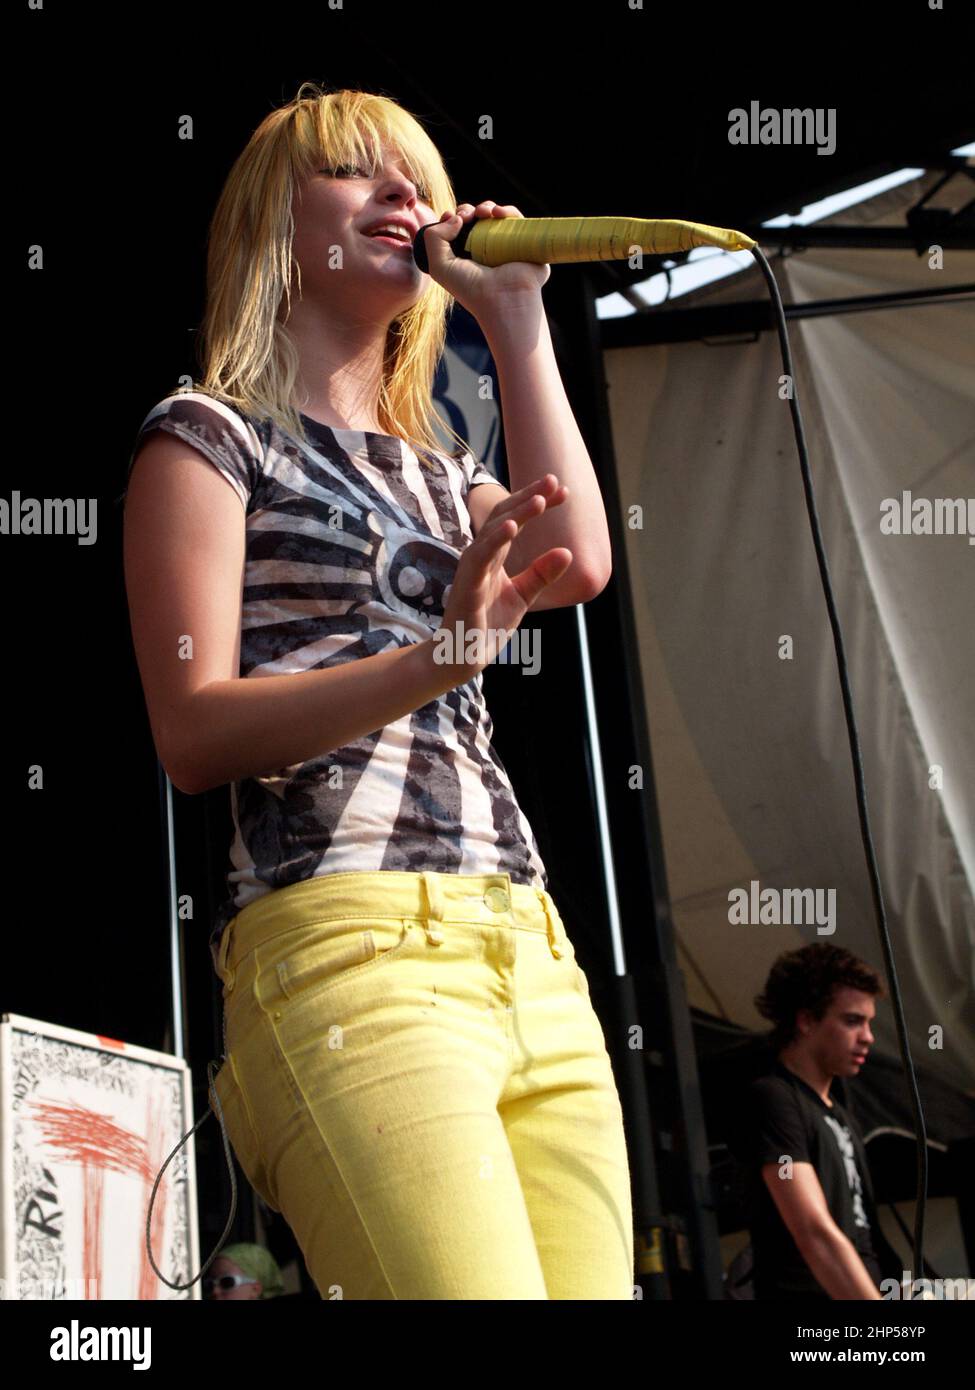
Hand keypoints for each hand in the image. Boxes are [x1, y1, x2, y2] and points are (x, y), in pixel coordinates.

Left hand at [420, 202, 550, 321]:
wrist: (503, 299)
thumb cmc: (471, 289)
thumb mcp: (440, 266)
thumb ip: (433, 237)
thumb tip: (456, 217)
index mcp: (465, 256)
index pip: (457, 229)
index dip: (452, 218)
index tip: (449, 217)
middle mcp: (485, 250)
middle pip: (475, 219)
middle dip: (467, 210)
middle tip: (466, 216)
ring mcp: (505, 245)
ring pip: (495, 216)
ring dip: (485, 207)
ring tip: (483, 213)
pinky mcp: (524, 242)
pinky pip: (516, 219)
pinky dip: (507, 210)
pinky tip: (498, 213)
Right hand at [434, 475, 570, 678]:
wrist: (464, 655)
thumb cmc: (488, 624)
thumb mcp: (523, 595)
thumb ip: (542, 573)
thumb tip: (568, 551)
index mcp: (494, 555)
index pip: (516, 520)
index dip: (538, 503)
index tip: (563, 491)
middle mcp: (481, 555)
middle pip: (505, 516)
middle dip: (529, 497)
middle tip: (553, 481)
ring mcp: (472, 568)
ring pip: (493, 531)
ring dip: (516, 513)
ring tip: (540, 499)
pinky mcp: (467, 584)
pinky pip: (480, 556)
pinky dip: (495, 539)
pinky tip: (512, 527)